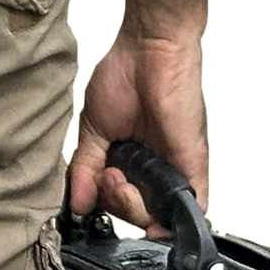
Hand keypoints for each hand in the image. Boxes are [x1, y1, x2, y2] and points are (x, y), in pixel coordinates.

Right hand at [68, 24, 208, 235]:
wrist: (149, 46)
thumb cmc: (121, 74)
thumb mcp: (93, 127)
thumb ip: (86, 167)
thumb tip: (77, 206)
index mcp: (129, 159)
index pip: (117, 201)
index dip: (104, 204)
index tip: (93, 186)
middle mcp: (152, 167)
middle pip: (136, 213)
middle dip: (115, 205)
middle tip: (107, 177)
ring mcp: (174, 168)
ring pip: (159, 218)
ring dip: (132, 209)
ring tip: (117, 176)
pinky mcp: (192, 165)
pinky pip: (192, 208)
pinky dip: (173, 224)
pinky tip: (149, 215)